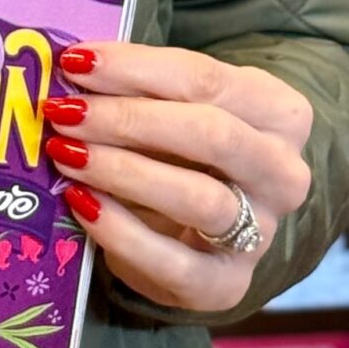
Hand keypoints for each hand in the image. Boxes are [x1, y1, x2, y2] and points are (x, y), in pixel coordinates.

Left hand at [42, 42, 312, 313]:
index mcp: (280, 113)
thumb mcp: (175, 108)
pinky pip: (173, 262)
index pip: (205, 78)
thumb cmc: (184, 150)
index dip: (135, 68)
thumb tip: (72, 68)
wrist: (200, 232)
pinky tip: (80, 203)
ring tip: (65, 153)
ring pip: (197, 197)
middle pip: (210, 134)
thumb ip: (138, 89)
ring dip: (121, 170)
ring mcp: (261, 233)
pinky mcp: (226, 284)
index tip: (76, 62)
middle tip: (65, 111)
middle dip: (127, 118)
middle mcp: (283, 173)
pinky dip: (120, 231)